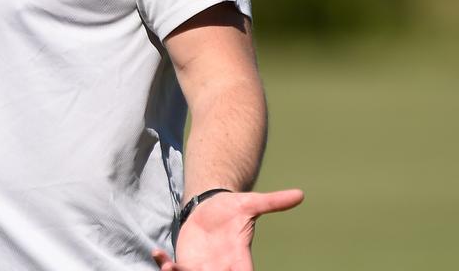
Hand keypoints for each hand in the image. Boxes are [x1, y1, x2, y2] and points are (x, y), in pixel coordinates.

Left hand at [151, 188, 303, 270]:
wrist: (210, 207)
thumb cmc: (232, 208)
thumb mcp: (251, 203)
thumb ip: (273, 202)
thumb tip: (300, 194)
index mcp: (239, 258)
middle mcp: (221, 268)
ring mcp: (202, 268)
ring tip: (170, 267)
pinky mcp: (186, 263)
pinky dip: (165, 265)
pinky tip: (158, 253)